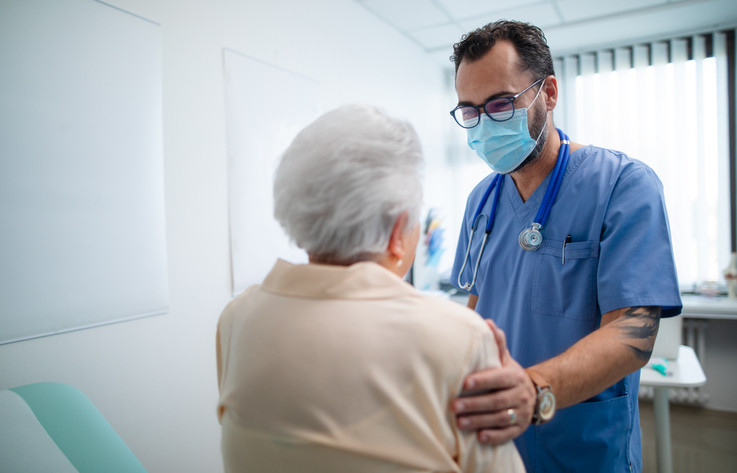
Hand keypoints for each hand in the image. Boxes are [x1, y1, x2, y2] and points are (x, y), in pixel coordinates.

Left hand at [452, 320, 535, 444]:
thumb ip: (497, 344)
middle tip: (454, 407)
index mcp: (514, 377)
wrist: (537, 396)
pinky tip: (479, 438)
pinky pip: (507, 435)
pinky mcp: (519, 429)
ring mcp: (521, 413)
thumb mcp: (506, 360)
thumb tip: (487, 322)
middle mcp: (520, 395)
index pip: (498, 378)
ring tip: (459, 423)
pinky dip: (494, 437)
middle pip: (496, 401)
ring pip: (500, 418)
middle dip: (474, 405)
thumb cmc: (510, 376)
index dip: (482, 381)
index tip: (464, 383)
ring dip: (479, 421)